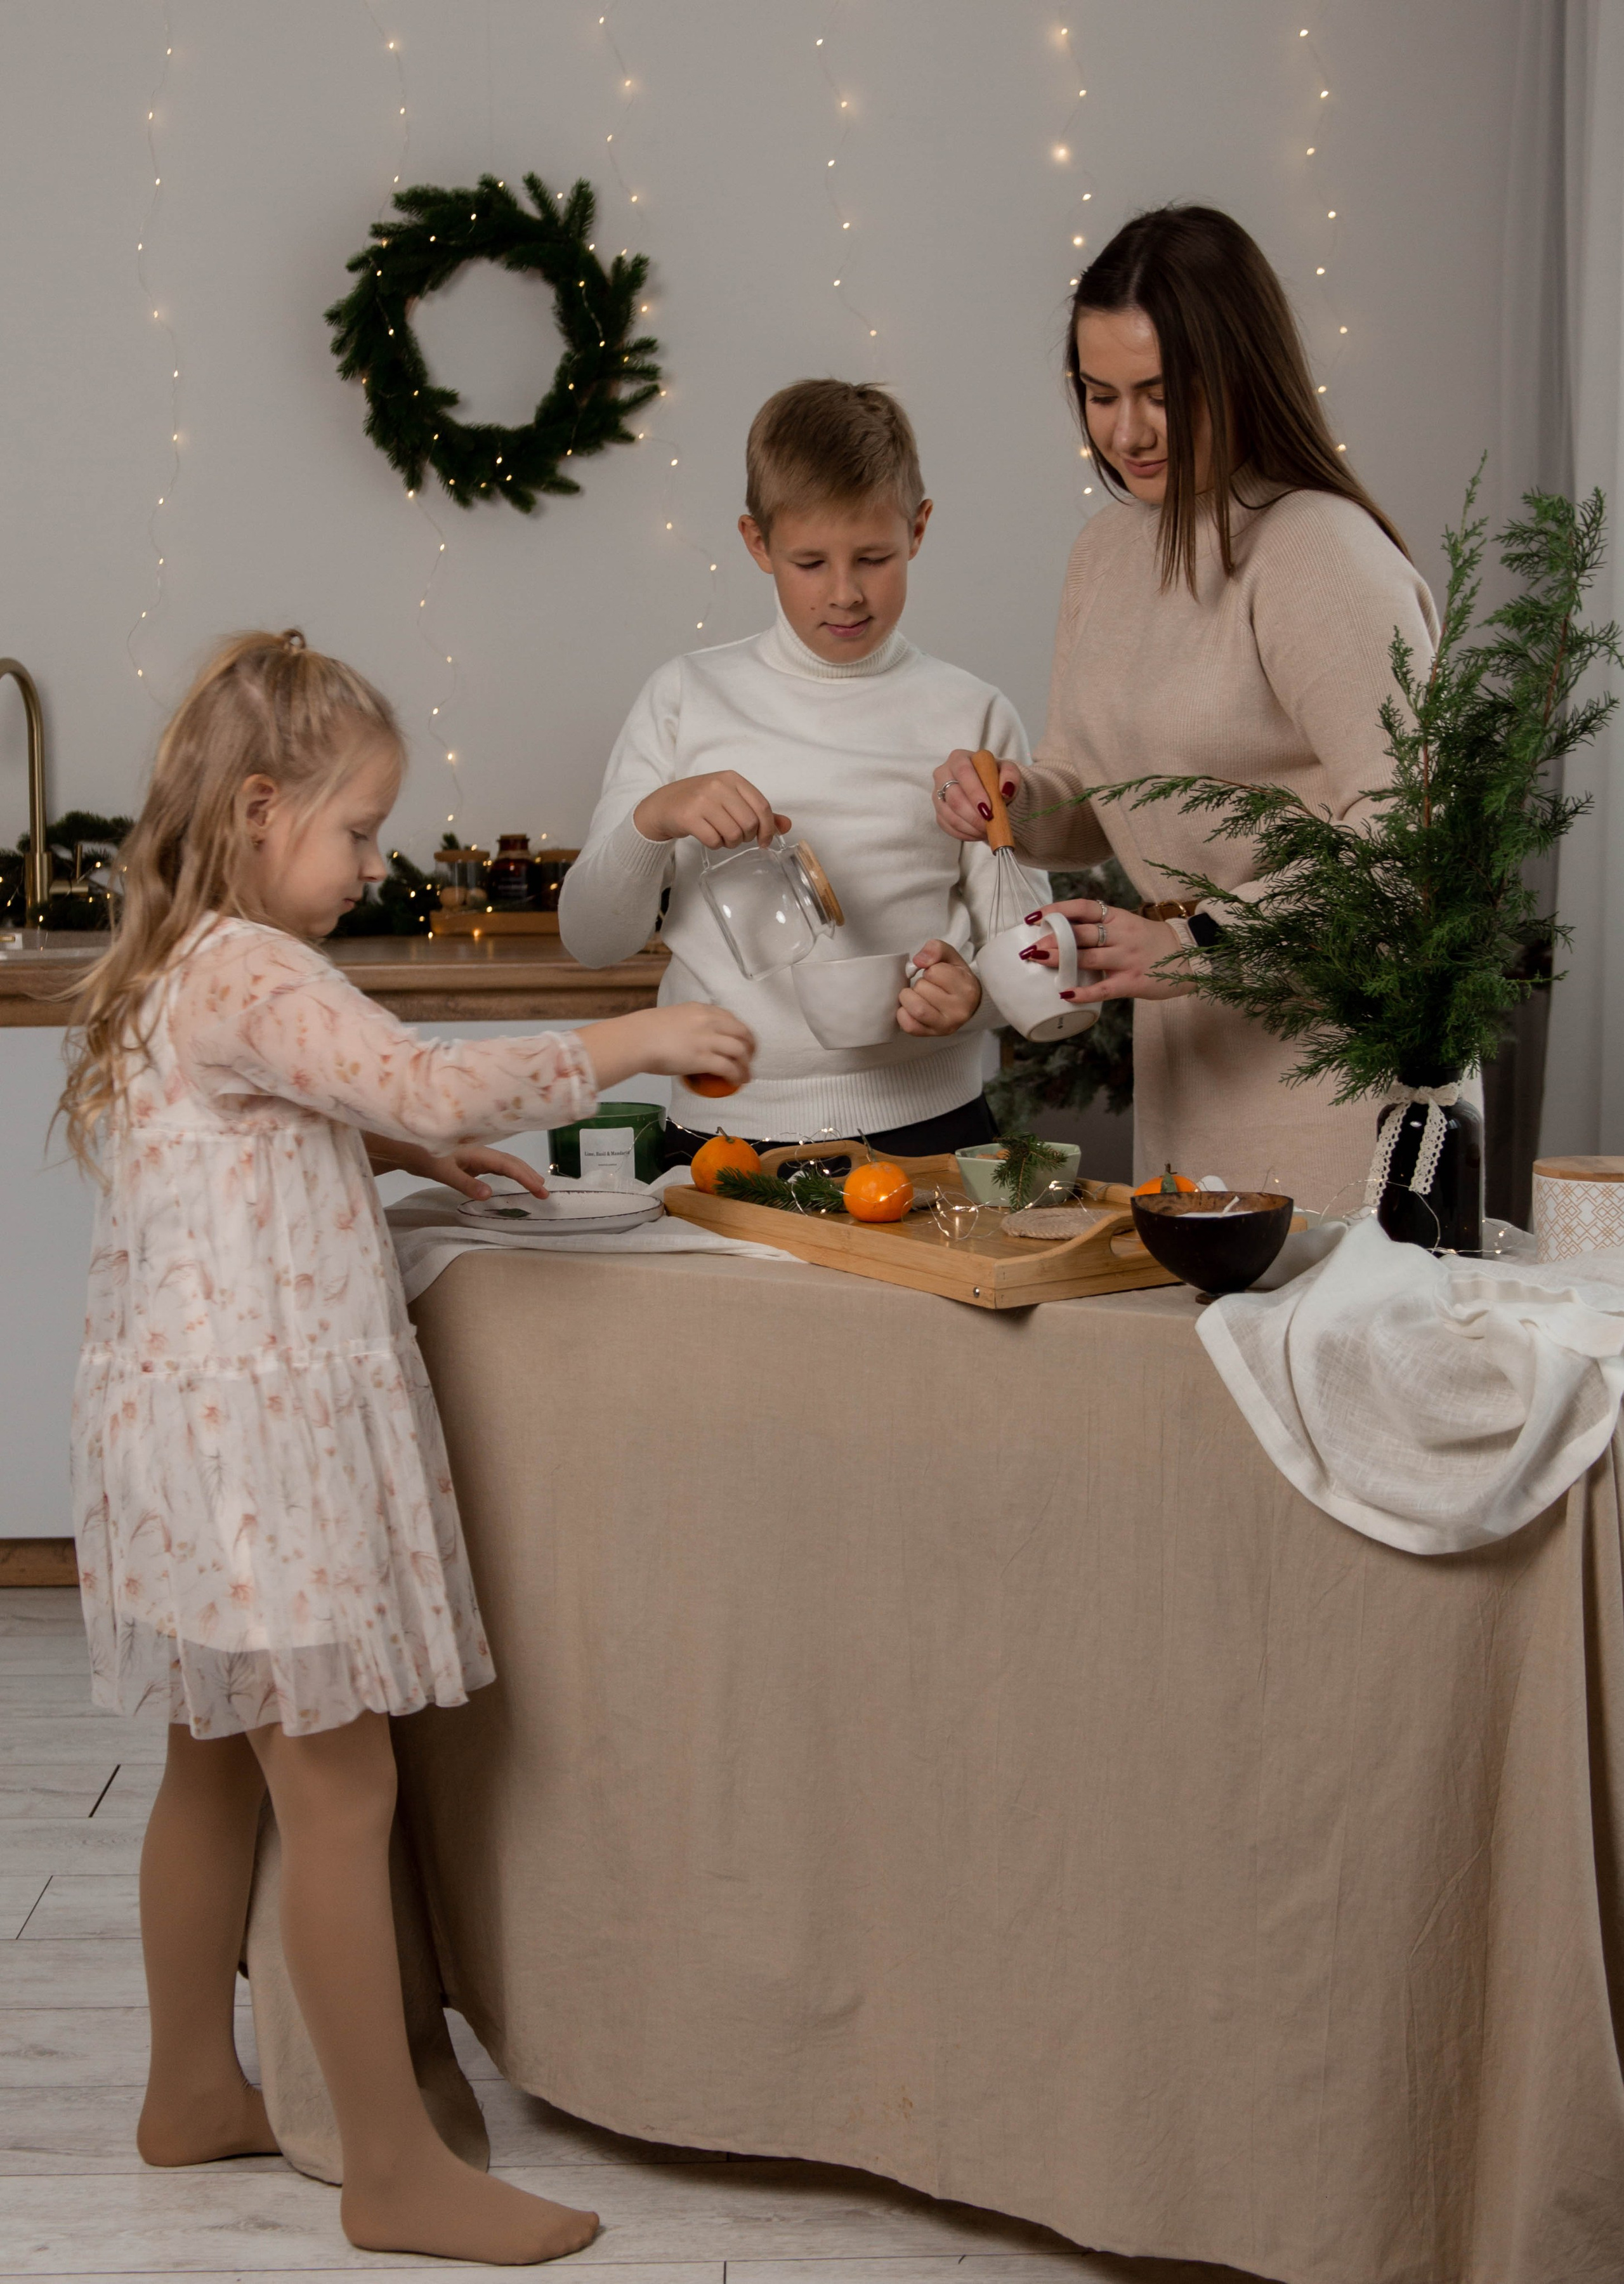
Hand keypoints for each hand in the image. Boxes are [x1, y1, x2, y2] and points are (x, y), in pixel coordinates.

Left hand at [421, 1144, 551, 1202]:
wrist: (405, 1146)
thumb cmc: (423, 1155)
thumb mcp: (443, 1171)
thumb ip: (466, 1183)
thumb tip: (490, 1195)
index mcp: (479, 1151)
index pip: (508, 1165)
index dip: (525, 1177)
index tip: (540, 1191)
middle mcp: (482, 1151)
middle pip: (511, 1162)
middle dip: (529, 1176)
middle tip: (545, 1194)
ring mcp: (477, 1155)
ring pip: (505, 1163)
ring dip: (522, 1174)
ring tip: (537, 1187)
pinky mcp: (472, 1161)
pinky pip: (497, 1167)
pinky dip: (509, 1174)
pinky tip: (513, 1180)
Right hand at [592, 1001, 754, 1088]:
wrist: (636, 1039)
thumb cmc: (645, 1030)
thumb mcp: (672, 1019)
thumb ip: (687, 1026)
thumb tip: (689, 1039)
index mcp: (701, 1010)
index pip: (730, 1018)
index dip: (741, 1032)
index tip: (742, 1041)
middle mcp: (709, 1022)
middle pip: (742, 1033)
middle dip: (751, 1047)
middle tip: (749, 1059)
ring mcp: (708, 1040)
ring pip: (740, 1051)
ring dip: (746, 1065)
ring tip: (746, 1076)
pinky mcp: (704, 1059)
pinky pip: (729, 1068)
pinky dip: (737, 1076)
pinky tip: (736, 1082)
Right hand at [634, 772, 789, 849]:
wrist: (665, 805)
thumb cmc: (702, 802)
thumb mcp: (731, 800)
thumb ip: (760, 812)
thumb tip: (786, 826)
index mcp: (732, 778)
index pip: (762, 806)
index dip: (768, 828)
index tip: (764, 840)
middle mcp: (718, 785)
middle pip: (750, 822)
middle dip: (747, 837)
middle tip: (737, 837)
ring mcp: (702, 800)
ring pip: (733, 833)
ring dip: (731, 843)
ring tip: (722, 836)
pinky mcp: (688, 816)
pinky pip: (714, 840)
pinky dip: (715, 845)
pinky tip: (709, 837)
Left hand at [897, 940, 982, 1035]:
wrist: (968, 1003)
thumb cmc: (956, 978)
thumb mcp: (951, 957)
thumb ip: (936, 949)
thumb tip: (918, 961)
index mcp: (967, 988)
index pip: (934, 972)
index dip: (931, 969)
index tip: (938, 975)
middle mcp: (959, 1010)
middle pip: (922, 989)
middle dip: (920, 983)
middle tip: (929, 986)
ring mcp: (946, 1026)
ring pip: (916, 1008)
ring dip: (909, 997)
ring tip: (917, 995)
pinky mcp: (933, 1034)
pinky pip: (910, 1026)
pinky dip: (903, 1014)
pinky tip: (909, 1008)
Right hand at [930, 749, 1023, 843]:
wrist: (990, 790)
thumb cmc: (996, 777)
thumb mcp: (1009, 771)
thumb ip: (1011, 775)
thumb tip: (1006, 789)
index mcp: (959, 758)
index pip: (963, 772)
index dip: (974, 791)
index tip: (988, 808)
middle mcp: (943, 774)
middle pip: (953, 797)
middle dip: (972, 814)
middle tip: (989, 824)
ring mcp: (938, 795)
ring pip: (949, 815)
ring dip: (970, 826)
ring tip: (987, 830)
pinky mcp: (939, 812)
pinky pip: (948, 826)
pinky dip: (965, 833)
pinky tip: (978, 833)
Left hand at [1019, 898, 1194, 1002]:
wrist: (1188, 956)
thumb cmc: (1149, 942)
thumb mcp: (1126, 925)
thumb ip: (1099, 928)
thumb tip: (1059, 934)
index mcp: (1117, 917)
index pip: (1083, 908)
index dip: (1056, 910)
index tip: (1034, 917)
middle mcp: (1121, 934)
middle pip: (1081, 933)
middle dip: (1052, 939)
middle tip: (1031, 947)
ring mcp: (1127, 958)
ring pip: (1087, 957)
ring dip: (1060, 959)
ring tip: (1039, 961)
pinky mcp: (1132, 981)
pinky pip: (1103, 988)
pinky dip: (1083, 992)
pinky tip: (1065, 993)